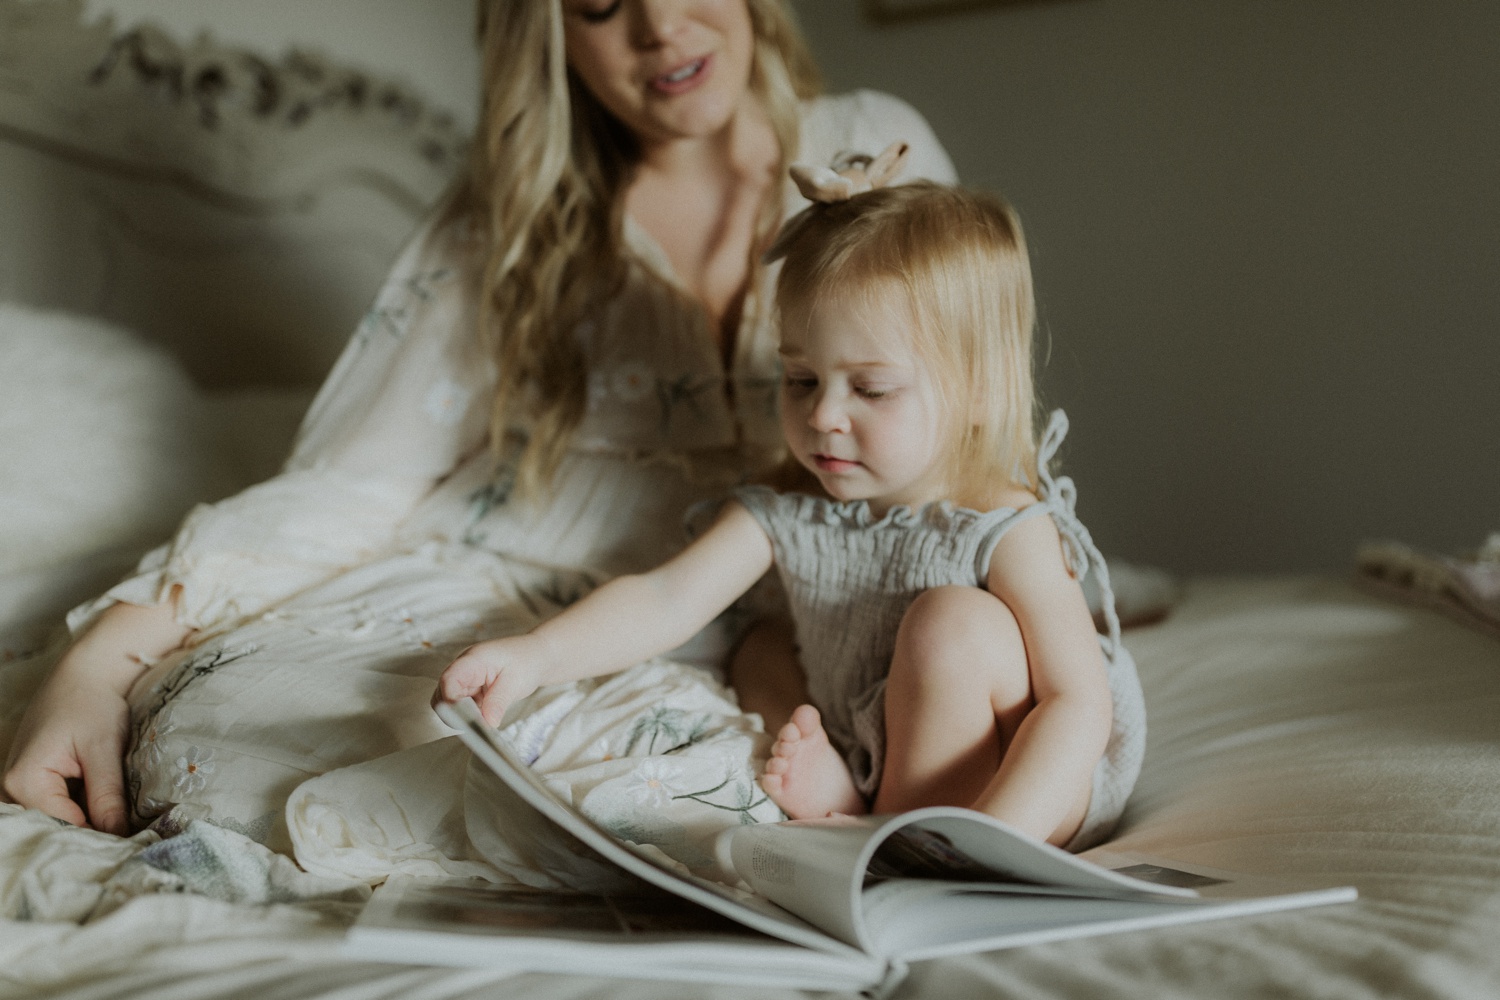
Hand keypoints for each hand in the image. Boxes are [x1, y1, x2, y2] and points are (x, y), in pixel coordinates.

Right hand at [2, 664, 132, 834]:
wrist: (83, 675)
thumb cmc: (92, 705)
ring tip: (121, 833)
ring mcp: (20, 786)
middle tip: (130, 844)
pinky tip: (106, 816)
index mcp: (24, 781)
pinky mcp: (34, 783)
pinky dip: (79, 812)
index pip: (61, 826)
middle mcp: (13, 789)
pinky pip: (55, 807)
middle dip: (90, 836)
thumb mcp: (104, 750)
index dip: (96, 839)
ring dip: (86, 825)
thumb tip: (117, 837)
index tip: (130, 847)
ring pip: (55, 819)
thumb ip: (107, 795)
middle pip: (53, 827)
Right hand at [433, 635, 548, 726]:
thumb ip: (498, 702)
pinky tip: (485, 716)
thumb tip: (486, 723)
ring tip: (484, 719)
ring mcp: (466, 677)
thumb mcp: (515, 683)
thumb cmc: (527, 661)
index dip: (451, 702)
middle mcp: (464, 668)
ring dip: (462, 714)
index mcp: (473, 660)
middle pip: (443, 693)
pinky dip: (469, 714)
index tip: (464, 719)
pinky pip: (461, 704)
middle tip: (477, 724)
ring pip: (450, 701)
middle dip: (455, 712)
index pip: (449, 680)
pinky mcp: (471, 687)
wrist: (538, 655)